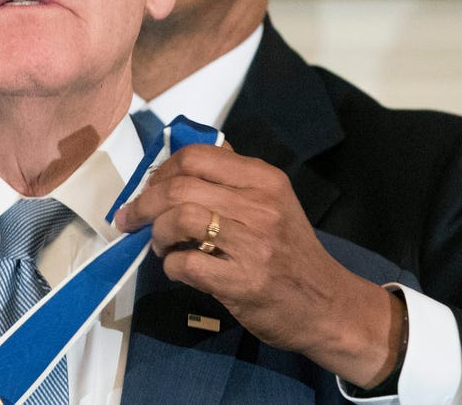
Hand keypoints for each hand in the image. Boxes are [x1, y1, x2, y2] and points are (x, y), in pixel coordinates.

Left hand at [113, 143, 402, 387]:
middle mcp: (260, 205)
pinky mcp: (243, 282)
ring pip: (179, 219)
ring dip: (157, 234)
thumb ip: (233, 180)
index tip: (149, 188)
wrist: (328, 305)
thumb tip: (182, 162)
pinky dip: (171, 265)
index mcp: (264, 179)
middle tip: (133, 218)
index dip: (161, 171)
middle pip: (180, 186)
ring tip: (161, 246)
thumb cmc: (292, 253)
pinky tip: (178, 269)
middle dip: (145, 202)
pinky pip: (187, 263)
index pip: (196, 157)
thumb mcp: (274, 202)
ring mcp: (253, 244)